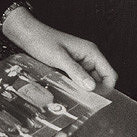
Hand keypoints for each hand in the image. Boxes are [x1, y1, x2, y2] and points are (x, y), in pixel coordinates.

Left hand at [1, 6, 117, 89]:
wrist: (27, 34)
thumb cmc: (42, 40)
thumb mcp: (59, 57)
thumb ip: (75, 71)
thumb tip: (92, 87)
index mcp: (90, 52)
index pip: (110, 74)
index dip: (107, 89)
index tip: (96, 100)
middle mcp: (87, 57)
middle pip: (100, 80)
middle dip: (93, 91)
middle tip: (82, 102)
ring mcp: (79, 62)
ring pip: (88, 82)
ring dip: (82, 90)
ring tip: (73, 97)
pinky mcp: (70, 66)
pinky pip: (78, 80)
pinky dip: (74, 86)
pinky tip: (66, 91)